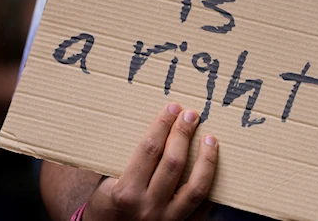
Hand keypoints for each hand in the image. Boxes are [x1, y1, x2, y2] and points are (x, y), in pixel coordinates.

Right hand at [83, 103, 218, 220]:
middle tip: (190, 115)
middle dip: (183, 134)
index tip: (172, 108)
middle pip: (173, 162)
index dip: (162, 125)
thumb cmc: (105, 206)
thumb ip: (122, 160)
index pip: (149, 150)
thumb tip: (146, 126)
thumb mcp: (104, 183)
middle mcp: (147, 206)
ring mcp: (166, 218)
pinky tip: (213, 164)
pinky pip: (201, 202)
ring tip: (209, 138)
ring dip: (205, 158)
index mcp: (125, 193)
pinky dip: (209, 180)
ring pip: (195, 185)